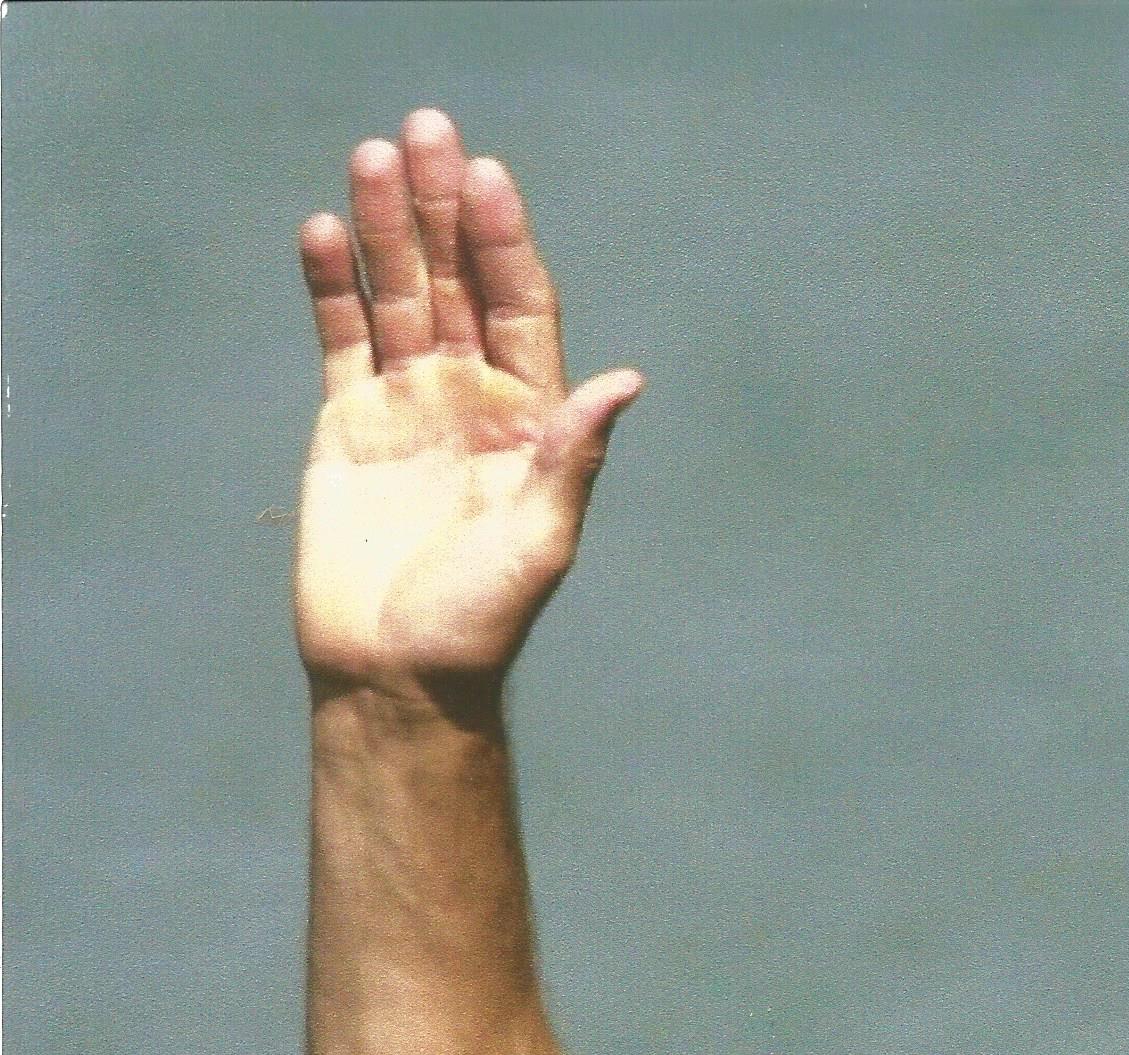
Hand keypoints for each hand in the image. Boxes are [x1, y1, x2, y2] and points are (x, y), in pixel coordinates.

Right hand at [295, 109, 639, 692]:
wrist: (397, 675)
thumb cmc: (479, 622)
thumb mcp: (540, 540)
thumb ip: (573, 456)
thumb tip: (627, 379)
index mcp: (528, 421)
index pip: (519, 308)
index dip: (504, 243)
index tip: (486, 178)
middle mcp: (472, 400)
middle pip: (456, 282)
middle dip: (442, 208)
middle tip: (427, 128)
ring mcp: (409, 406)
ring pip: (398, 295)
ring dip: (386, 227)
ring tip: (372, 156)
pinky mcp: (349, 423)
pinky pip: (342, 337)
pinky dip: (332, 285)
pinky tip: (323, 232)